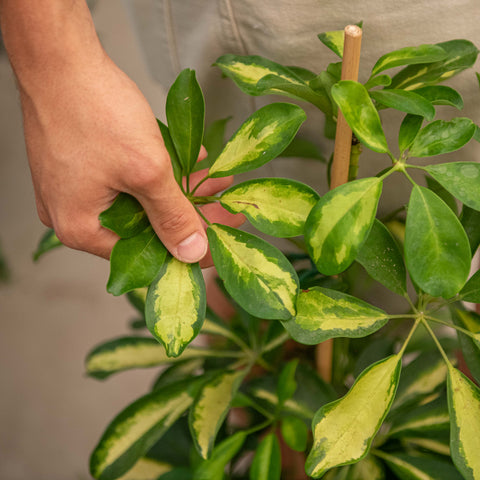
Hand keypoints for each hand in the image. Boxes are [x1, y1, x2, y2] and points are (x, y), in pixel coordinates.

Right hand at [20, 53, 213, 262]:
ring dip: (177, 191)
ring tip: (213, 180)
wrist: (60, 57)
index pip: (144, 256)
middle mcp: (73, 215)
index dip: (185, 249)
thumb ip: (172, 216)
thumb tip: (191, 251)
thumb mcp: (146, 170)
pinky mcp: (83, 168)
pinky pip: (127, 181)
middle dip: (186, 214)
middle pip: (143, 229)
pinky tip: (190, 162)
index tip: (216, 240)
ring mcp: (76, 190)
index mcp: (81, 228)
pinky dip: (158, 174)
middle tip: (222, 206)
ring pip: (139, 202)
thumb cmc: (95, 110)